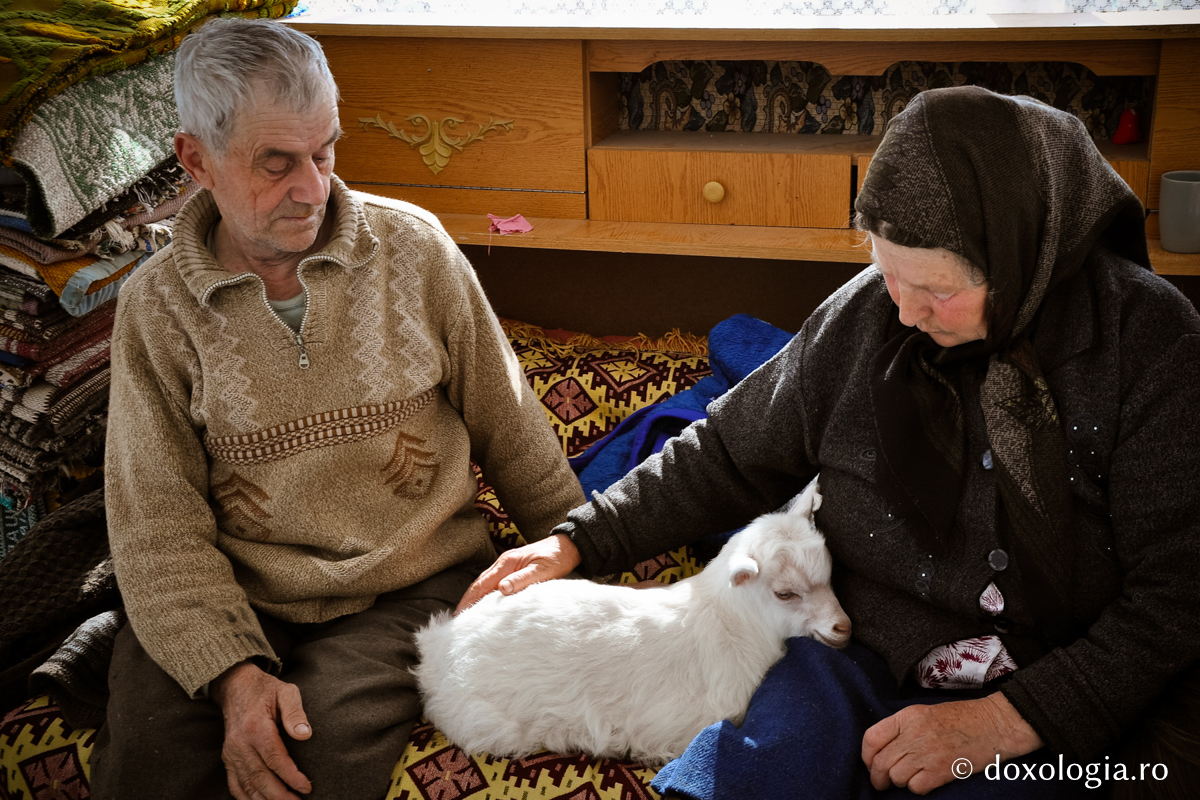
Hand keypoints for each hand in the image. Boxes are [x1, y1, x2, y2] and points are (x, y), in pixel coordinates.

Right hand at [210, 661, 312, 799]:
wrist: (236, 686)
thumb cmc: (266, 690)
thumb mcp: (286, 691)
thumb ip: (295, 712)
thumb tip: (305, 734)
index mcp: (256, 727)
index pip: (274, 758)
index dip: (290, 776)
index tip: (306, 787)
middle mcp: (240, 743)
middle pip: (259, 777)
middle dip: (280, 795)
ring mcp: (231, 753)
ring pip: (247, 785)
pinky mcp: (228, 758)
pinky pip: (235, 785)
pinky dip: (247, 798)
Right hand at [455, 533, 580, 613]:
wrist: (567, 546)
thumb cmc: (556, 558)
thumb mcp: (542, 570)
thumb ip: (522, 579)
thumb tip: (501, 589)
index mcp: (507, 563)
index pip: (481, 584)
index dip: (469, 600)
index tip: (459, 616)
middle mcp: (503, 563)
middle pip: (479, 584)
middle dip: (467, 601)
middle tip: (458, 620)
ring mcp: (507, 565)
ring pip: (485, 583)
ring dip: (474, 598)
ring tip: (467, 615)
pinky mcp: (512, 569)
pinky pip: (493, 583)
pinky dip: (485, 594)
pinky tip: (486, 604)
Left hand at [861, 692, 1042, 794]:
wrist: (995, 724)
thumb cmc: (961, 719)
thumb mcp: (925, 713)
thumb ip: (902, 728)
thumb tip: (881, 750)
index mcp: (908, 716)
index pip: (871, 737)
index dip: (866, 755)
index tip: (869, 763)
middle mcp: (914, 733)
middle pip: (881, 762)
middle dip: (877, 777)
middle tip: (881, 783)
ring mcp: (928, 752)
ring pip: (896, 777)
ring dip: (899, 782)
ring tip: (908, 778)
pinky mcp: (942, 770)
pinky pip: (916, 787)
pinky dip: (916, 788)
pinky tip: (924, 781)